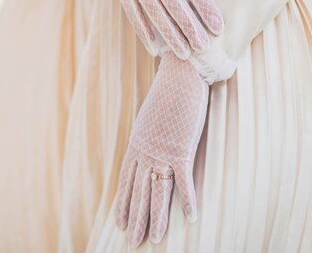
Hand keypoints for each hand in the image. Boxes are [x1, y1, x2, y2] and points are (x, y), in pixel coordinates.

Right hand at [87, 0, 229, 58]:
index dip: (206, 8)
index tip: (218, 28)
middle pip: (174, 5)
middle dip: (190, 29)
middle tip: (204, 49)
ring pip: (155, 14)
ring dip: (170, 37)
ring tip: (185, 54)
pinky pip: (134, 15)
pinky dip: (144, 34)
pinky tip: (156, 50)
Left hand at [114, 52, 208, 246]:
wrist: (180, 74)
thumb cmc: (169, 91)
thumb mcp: (151, 115)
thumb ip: (149, 132)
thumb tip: (149, 141)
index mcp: (137, 143)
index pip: (126, 180)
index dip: (124, 203)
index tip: (120, 222)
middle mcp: (145, 151)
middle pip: (138, 192)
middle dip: (136, 219)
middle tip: (133, 241)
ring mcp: (162, 152)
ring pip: (156, 192)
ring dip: (156, 218)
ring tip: (155, 239)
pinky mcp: (181, 149)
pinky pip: (183, 181)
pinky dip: (187, 200)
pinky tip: (191, 217)